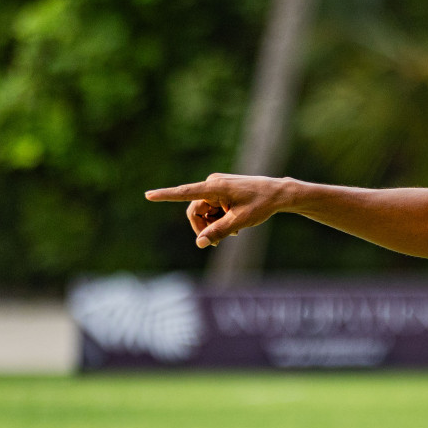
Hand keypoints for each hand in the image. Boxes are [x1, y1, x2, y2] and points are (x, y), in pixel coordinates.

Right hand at [145, 173, 297, 247]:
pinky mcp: (220, 190)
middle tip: (219, 242)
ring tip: (233, 232)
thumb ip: (218, 232)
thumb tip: (199, 243)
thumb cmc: (261, 204)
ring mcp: (216, 186)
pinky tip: (233, 225)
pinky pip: (211, 208)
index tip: (148, 195)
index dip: (165, 196)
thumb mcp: (240, 222)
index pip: (185, 193)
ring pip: (203, 211)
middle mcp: (212, 184)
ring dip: (213, 224)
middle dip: (204, 228)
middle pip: (195, 211)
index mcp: (215, 187)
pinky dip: (218, 218)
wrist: (279, 193)